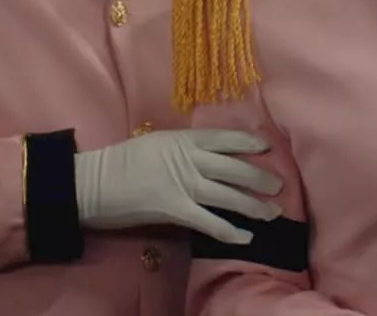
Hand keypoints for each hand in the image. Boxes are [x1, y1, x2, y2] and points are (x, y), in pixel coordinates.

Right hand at [74, 129, 282, 244]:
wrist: (96, 181)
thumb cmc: (122, 161)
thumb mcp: (156, 142)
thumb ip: (182, 146)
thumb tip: (205, 153)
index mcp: (183, 139)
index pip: (223, 138)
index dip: (247, 142)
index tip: (267, 146)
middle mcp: (189, 159)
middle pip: (234, 168)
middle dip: (259, 177)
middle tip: (279, 186)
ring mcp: (184, 184)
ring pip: (228, 194)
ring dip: (253, 205)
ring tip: (273, 212)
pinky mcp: (175, 209)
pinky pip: (209, 222)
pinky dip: (229, 231)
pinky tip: (245, 237)